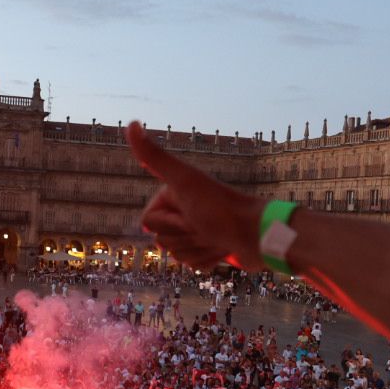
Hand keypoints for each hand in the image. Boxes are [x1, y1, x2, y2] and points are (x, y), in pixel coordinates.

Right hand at [127, 122, 264, 269]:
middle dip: (184, 238)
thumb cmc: (219, 208)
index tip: (189, 214)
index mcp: (173, 196)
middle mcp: (184, 211)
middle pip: (162, 241)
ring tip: (216, 238)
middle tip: (204, 226)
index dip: (169, 223)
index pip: (149, 222)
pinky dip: (209, 260)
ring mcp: (198, 232)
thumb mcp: (184, 181)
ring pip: (179, 255)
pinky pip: (196, 265)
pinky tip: (223, 250)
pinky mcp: (210, 250)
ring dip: (199, 249)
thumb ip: (155, 156)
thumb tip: (132, 123)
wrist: (257, 234)